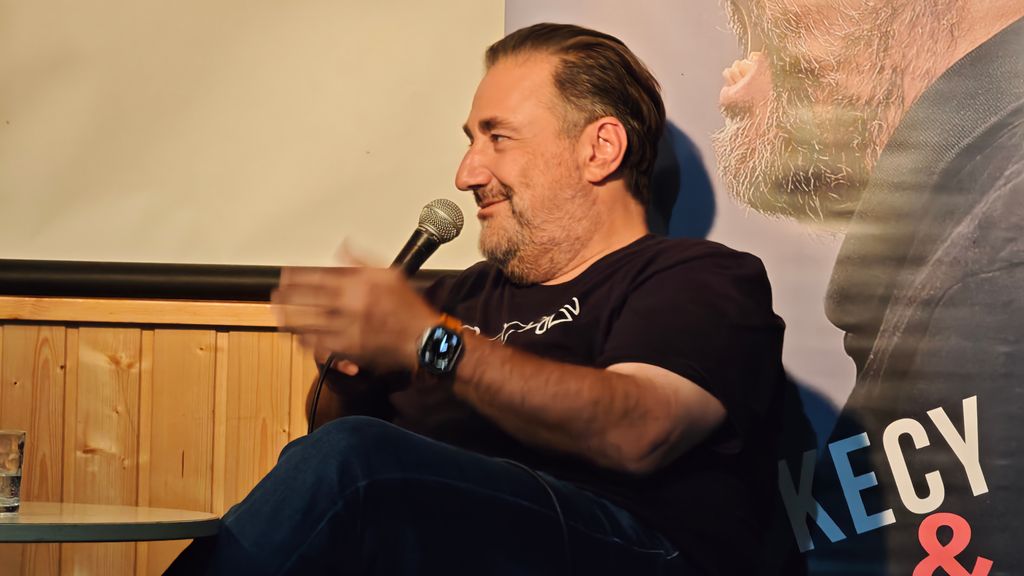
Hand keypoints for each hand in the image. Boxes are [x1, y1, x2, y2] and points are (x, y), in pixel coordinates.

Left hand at [272, 265, 437, 373]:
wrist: (423, 338)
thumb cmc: (410, 308)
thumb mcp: (390, 274)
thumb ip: (362, 259)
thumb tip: (343, 247)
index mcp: (360, 285)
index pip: (319, 276)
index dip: (298, 275)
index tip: (286, 274)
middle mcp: (351, 305)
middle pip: (309, 299)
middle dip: (288, 296)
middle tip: (275, 295)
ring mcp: (349, 328)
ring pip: (310, 323)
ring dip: (291, 319)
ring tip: (278, 315)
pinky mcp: (350, 348)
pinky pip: (321, 344)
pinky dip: (306, 340)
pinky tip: (298, 337)